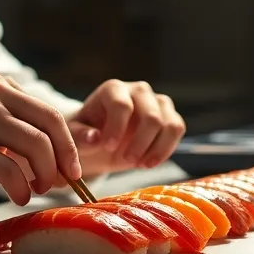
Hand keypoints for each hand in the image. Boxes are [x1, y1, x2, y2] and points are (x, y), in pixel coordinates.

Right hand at [0, 73, 80, 206]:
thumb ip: (16, 127)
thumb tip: (62, 154)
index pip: (49, 113)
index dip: (68, 144)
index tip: (73, 169)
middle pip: (49, 127)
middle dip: (63, 159)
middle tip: (61, 182)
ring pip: (35, 147)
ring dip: (43, 175)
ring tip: (35, 190)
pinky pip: (10, 171)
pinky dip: (21, 188)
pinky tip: (18, 196)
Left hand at [65, 80, 186, 177]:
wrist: (101, 140)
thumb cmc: (86, 134)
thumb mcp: (76, 136)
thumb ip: (81, 136)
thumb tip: (95, 138)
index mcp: (113, 90)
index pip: (121, 105)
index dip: (117, 128)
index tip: (108, 147)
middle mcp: (138, 90)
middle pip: (150, 116)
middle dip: (139, 144)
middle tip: (125, 161)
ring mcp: (157, 101)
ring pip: (169, 123)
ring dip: (155, 148)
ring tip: (138, 164)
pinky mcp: (170, 115)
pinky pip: (177, 130)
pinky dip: (165, 149)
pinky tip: (148, 162)